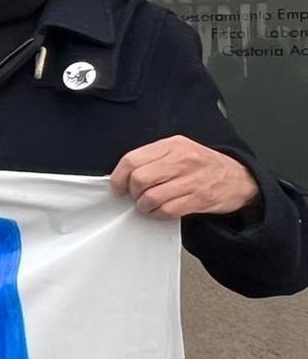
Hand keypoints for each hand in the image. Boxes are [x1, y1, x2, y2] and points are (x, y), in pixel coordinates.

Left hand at [110, 136, 260, 219]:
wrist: (239, 179)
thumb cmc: (203, 166)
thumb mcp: (179, 151)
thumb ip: (153, 158)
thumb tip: (122, 175)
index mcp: (172, 145)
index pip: (131, 160)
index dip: (119, 177)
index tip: (119, 187)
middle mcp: (182, 159)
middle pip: (139, 179)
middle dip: (132, 193)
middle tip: (136, 196)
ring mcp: (192, 179)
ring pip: (151, 197)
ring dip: (144, 206)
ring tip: (147, 205)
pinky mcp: (200, 198)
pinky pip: (168, 210)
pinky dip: (158, 214)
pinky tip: (160, 211)